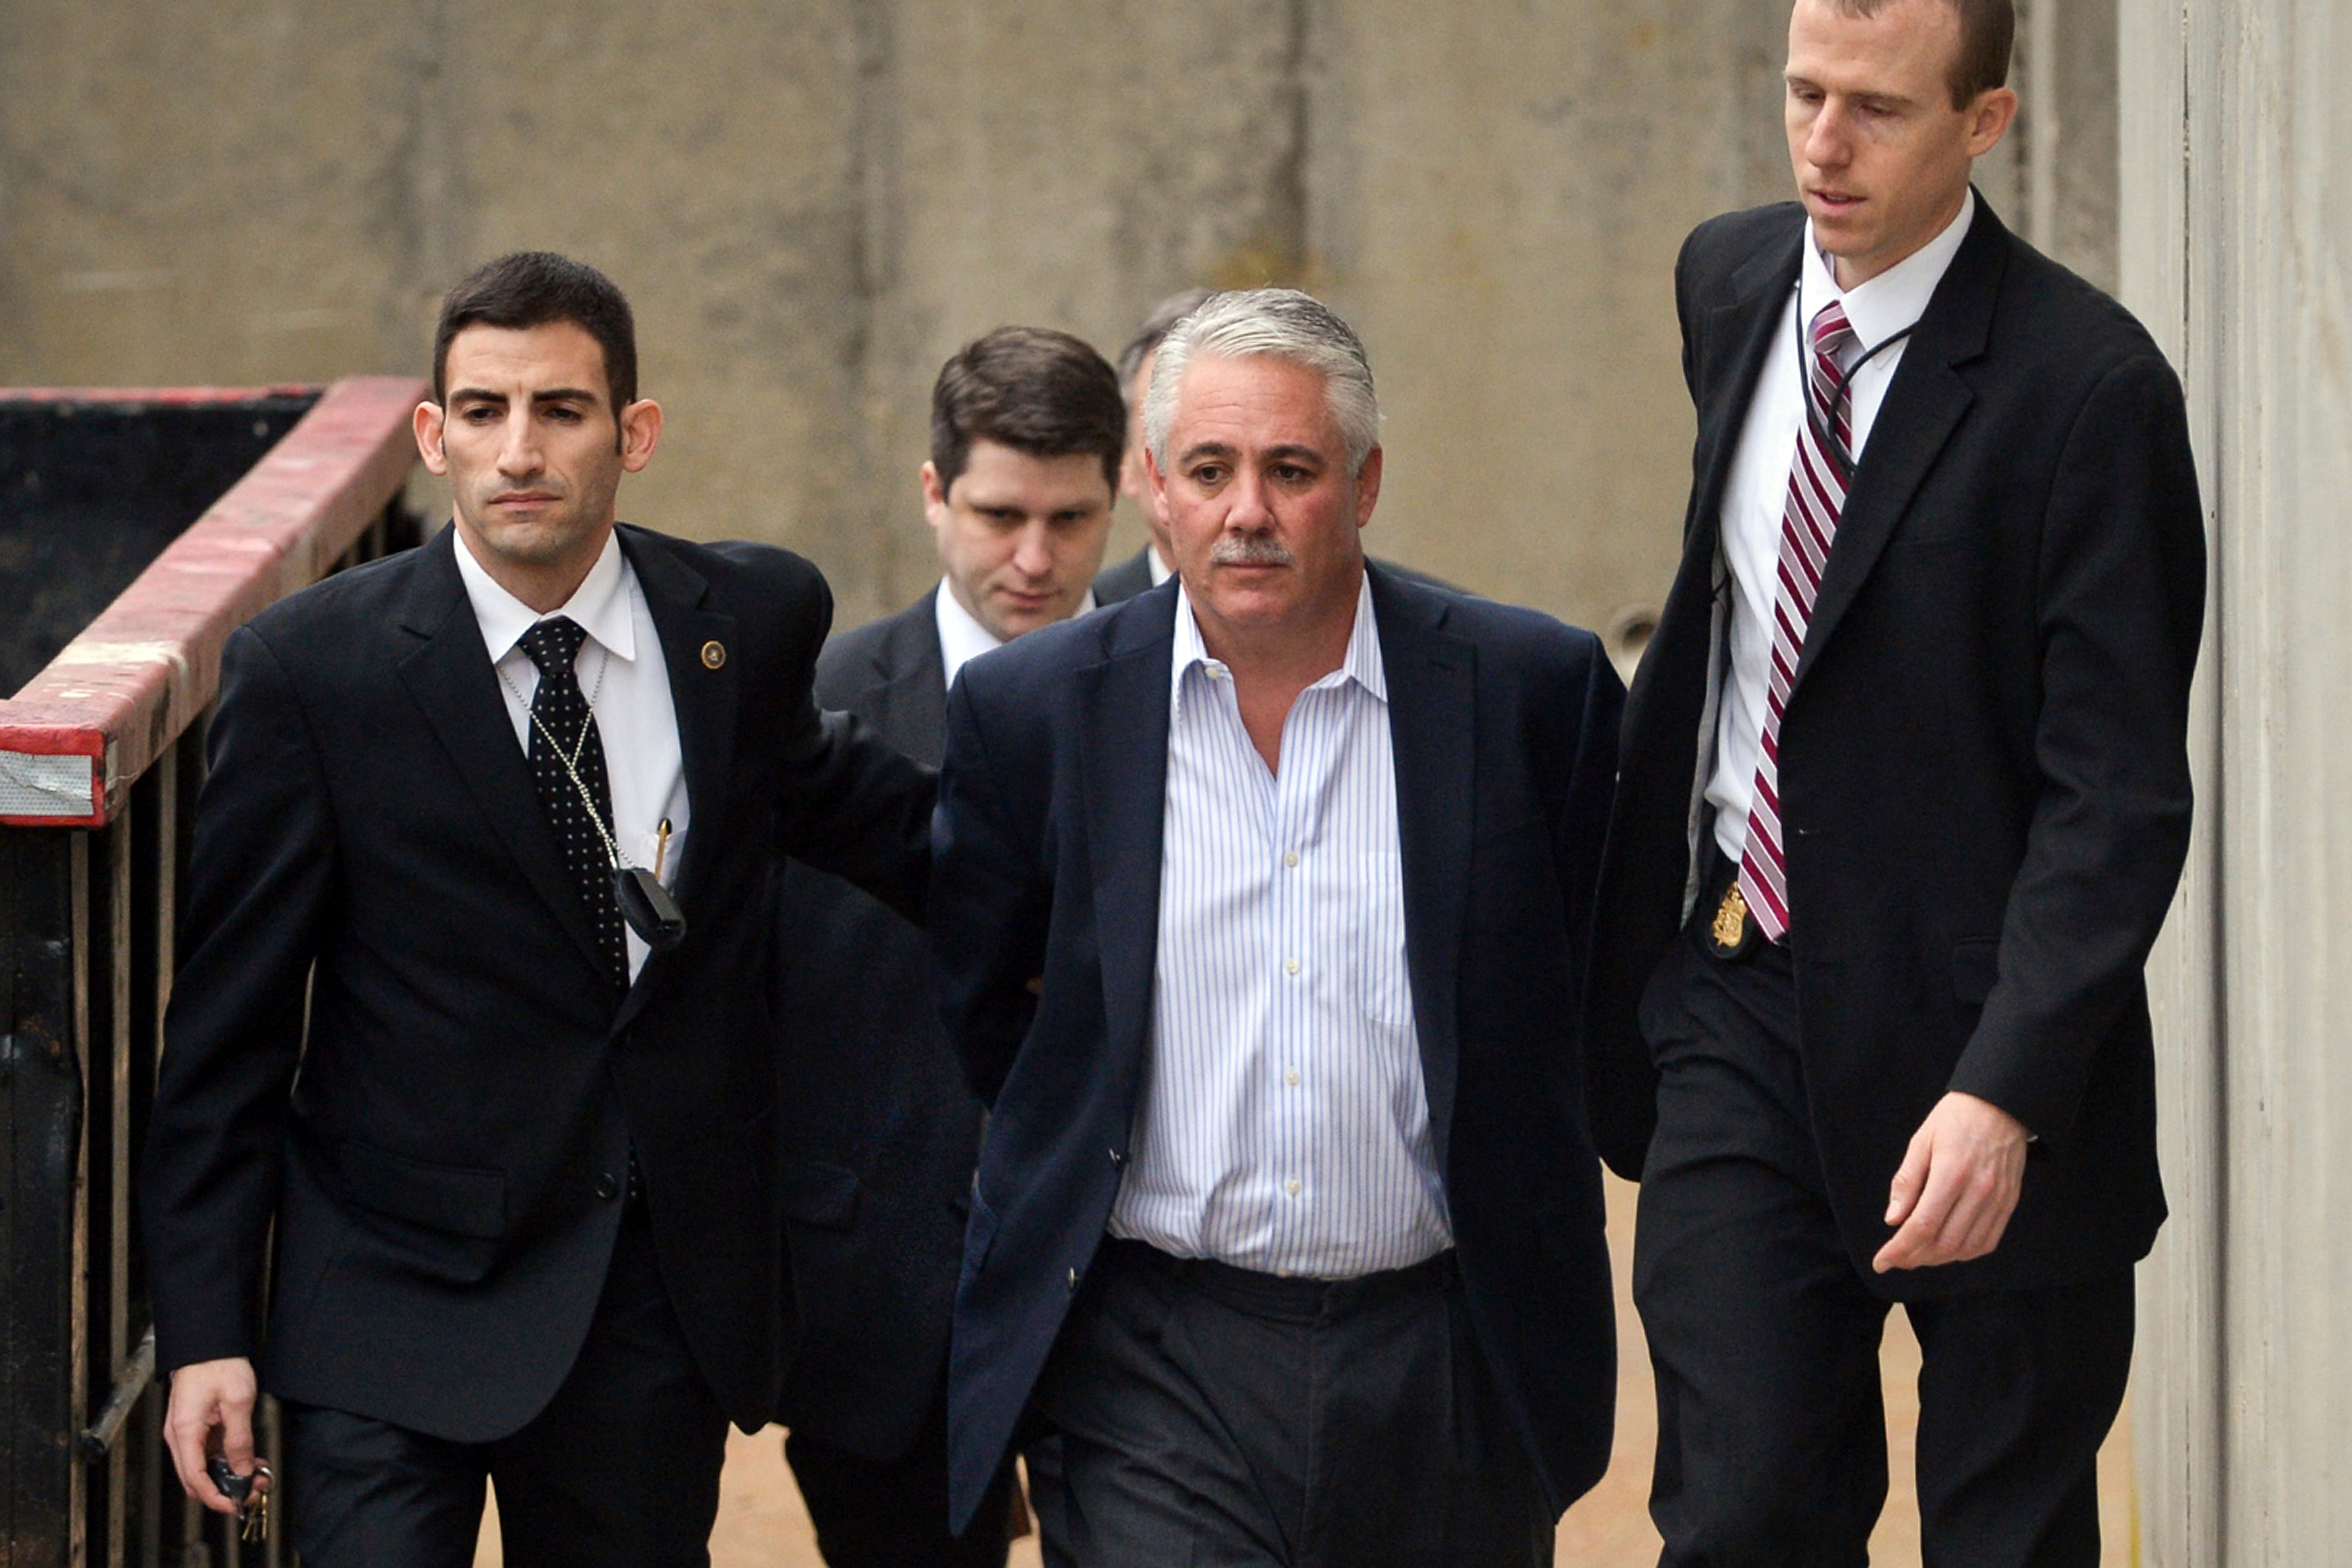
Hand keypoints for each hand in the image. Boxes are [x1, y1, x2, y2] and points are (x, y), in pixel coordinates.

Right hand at [163, 1357, 266, 1514]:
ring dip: (228, 1476)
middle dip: (224, 1489)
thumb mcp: (238, 1401)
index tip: (236, 1506)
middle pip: (196, 1478)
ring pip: (204, 1467)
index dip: (215, 1497)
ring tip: (258, 1476)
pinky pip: (208, 1453)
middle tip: (254, 1491)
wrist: (207, 1342)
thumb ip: (239, 1438)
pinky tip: (249, 1461)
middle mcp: (179, 1436)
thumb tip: (243, 1469)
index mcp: (185, 1431)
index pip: (195, 1478)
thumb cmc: (219, 1364)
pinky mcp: (195, 1427)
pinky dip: (227, 1461)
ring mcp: (186, 1432)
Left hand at [1872, 1091, 2028, 1272]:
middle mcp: (1978, 1191)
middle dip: (1915, 1257)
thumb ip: (1906, 1182)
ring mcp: (1998, 1200)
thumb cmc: (1956, 1119)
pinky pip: (1988, 1241)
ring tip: (1917, 1254)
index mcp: (1951, 1173)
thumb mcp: (1921, 1141)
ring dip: (1939, 1258)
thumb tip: (1893, 1219)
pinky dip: (1965, 1252)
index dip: (1899, 1249)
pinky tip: (1947, 1248)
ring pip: (1966, 1248)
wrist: (2001, 1104)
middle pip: (1944, 1243)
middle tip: (1896, 1258)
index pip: (1922, 1225)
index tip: (1881, 1262)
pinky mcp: (2009, 1202)